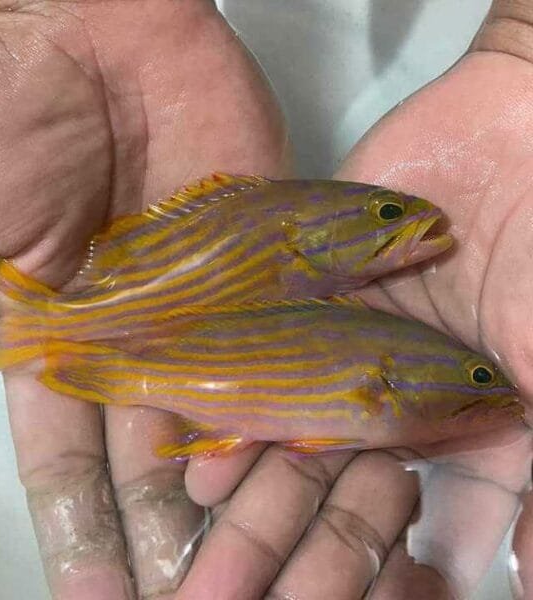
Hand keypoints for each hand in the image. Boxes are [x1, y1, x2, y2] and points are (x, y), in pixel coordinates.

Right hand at [0, 1, 289, 596]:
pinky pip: (267, 344)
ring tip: (238, 560)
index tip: (92, 585)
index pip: (61, 451)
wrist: (95, 23)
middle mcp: (126, 330)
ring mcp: (195, 301)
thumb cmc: (1, 100)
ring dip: (220, 486)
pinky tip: (286, 465)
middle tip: (180, 597)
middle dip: (156, 526)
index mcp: (49, 330)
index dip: (76, 520)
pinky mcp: (248, 263)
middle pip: (143, 450)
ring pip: (209, 413)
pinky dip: (276, 401)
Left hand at [180, 2, 532, 597]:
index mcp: (470, 416)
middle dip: (294, 532)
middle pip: (347, 475)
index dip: (390, 561)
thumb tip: (532, 579)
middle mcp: (406, 389)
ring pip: (298, 416)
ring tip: (198, 515)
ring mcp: (356, 342)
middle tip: (228, 588)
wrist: (518, 126)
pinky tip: (194, 434)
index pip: (431, 515)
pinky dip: (237, 385)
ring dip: (252, 467)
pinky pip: (271, 347)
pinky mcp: (318, 293)